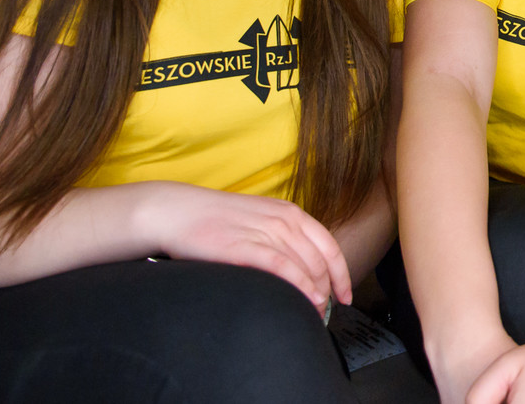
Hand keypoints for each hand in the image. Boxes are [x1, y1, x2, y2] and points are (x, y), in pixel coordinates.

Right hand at [142, 182, 351, 313]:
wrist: (178, 211)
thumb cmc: (216, 219)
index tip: (346, 295)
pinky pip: (284, 268)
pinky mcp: (247, 247)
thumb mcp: (259, 219)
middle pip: (321, 262)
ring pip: (306, 267)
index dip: (342, 275)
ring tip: (316, 314)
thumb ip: (282, 238)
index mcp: (290, 213)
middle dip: (330, 291)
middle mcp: (284, 221)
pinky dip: (301, 286)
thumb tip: (302, 267)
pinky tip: (307, 300)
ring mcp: (266, 232)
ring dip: (317, 294)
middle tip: (327, 313)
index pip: (329, 247)